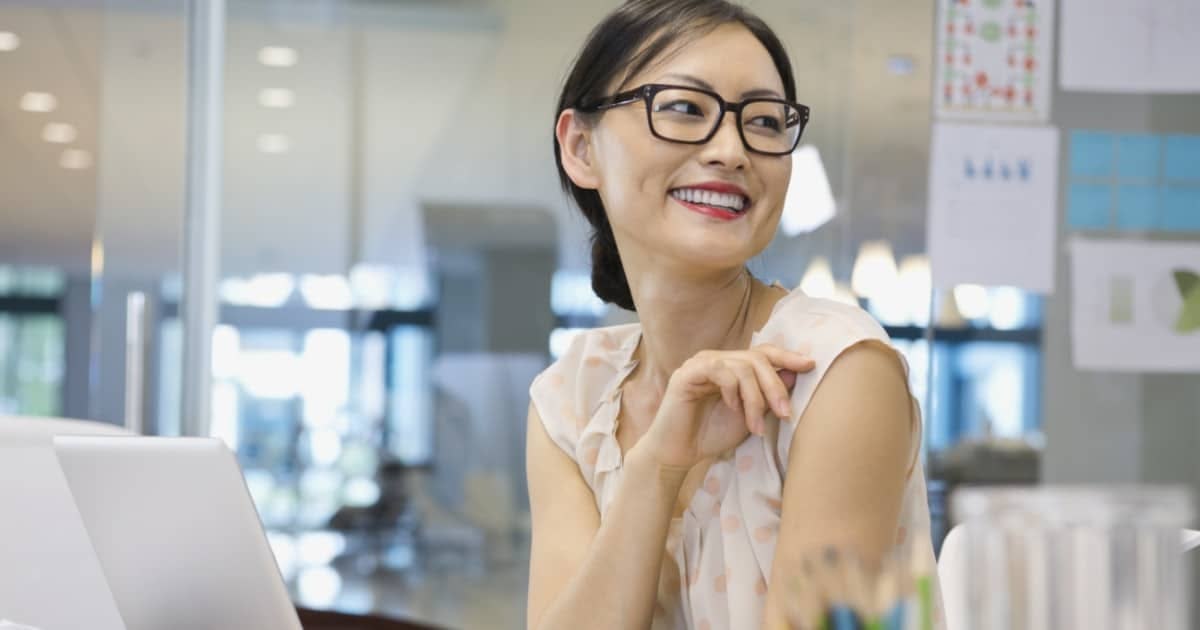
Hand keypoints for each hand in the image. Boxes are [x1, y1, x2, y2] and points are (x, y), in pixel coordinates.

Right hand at [641, 344, 814, 470]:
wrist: (679, 454)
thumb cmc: (711, 435)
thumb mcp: (750, 416)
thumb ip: (768, 396)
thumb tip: (795, 374)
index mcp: (731, 367)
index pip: (763, 353)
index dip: (787, 356)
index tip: (810, 365)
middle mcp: (717, 360)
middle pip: (757, 358)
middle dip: (775, 386)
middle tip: (785, 413)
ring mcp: (701, 364)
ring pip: (742, 366)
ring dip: (755, 398)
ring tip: (755, 425)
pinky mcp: (687, 373)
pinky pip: (720, 370)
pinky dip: (733, 390)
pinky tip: (732, 409)